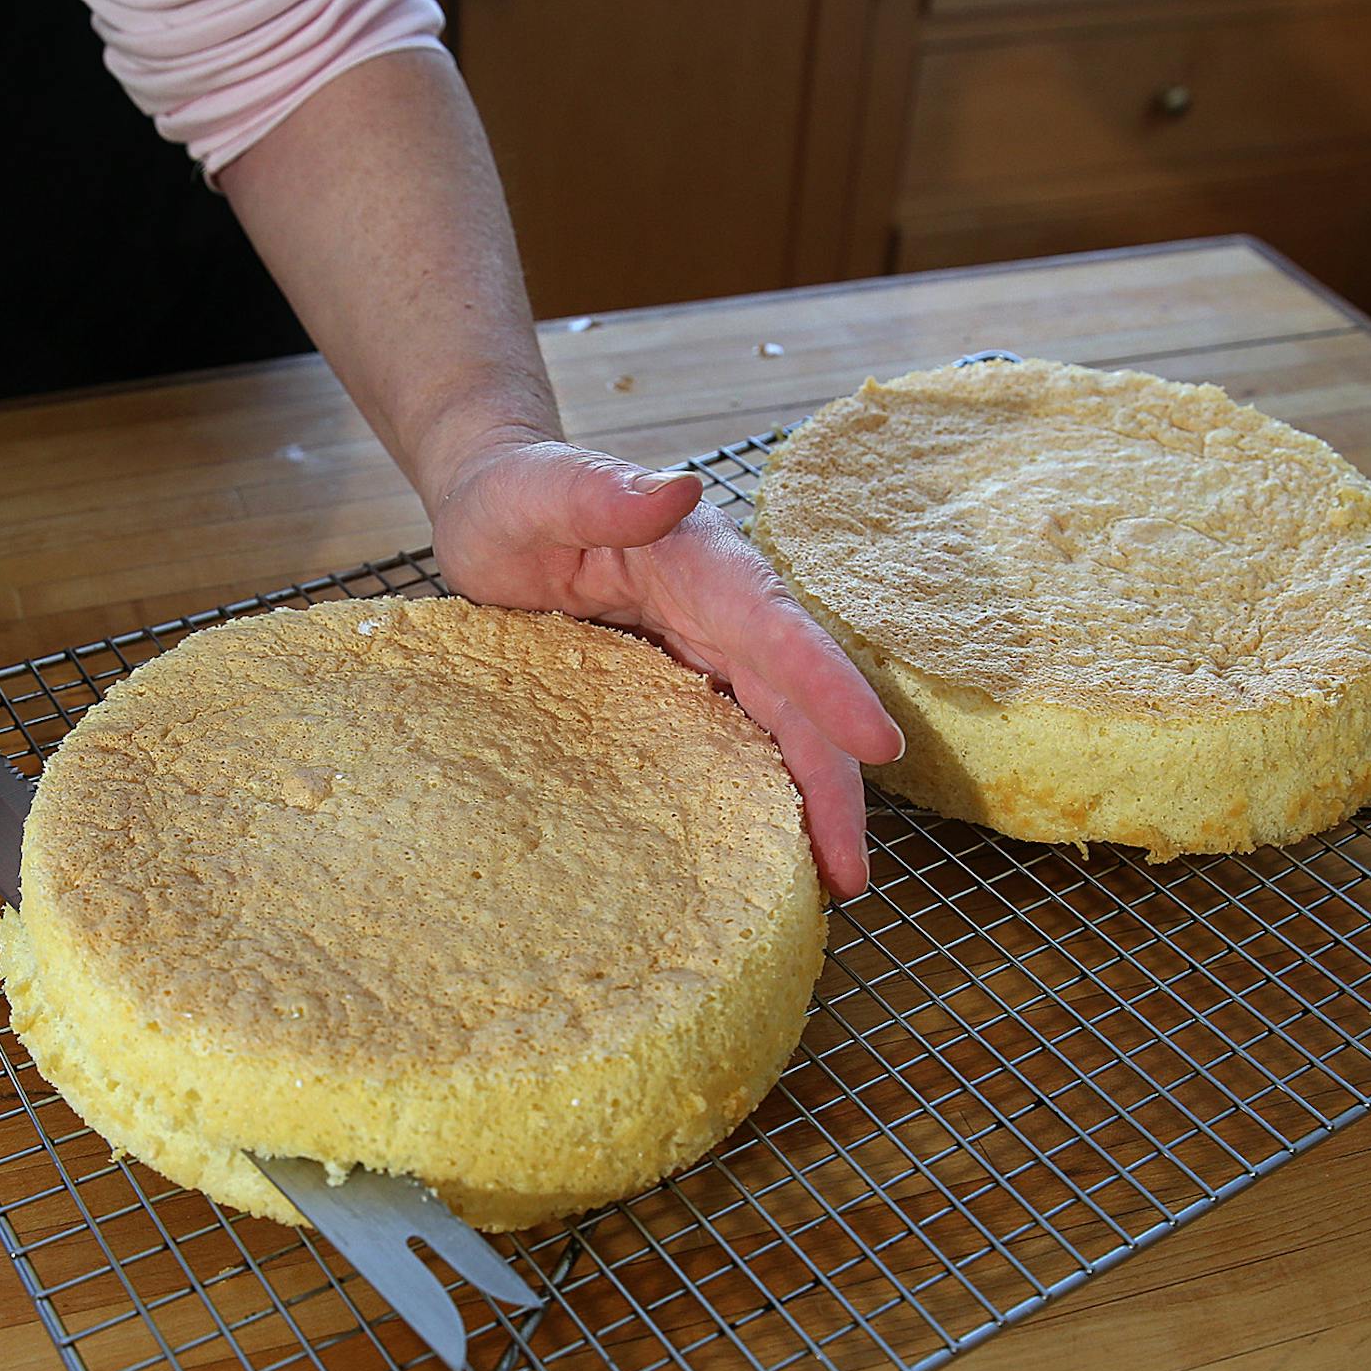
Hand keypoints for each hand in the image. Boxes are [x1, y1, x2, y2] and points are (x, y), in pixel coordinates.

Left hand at [428, 436, 903, 897]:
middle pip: (796, 700)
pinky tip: (763, 854)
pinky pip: (733, 745)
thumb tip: (680, 487)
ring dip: (808, 803)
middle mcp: (720, 610)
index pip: (775, 625)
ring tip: (830, 883)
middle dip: (833, 782)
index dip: (828, 684)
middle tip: (851, 872)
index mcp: (700, 563)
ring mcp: (703, 655)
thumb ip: (599, 490)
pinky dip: (757, 796)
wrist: (491, 511)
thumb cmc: (510, 495)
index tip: (879, 743)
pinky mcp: (678, 691)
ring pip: (777, 731)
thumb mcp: (535, 492)